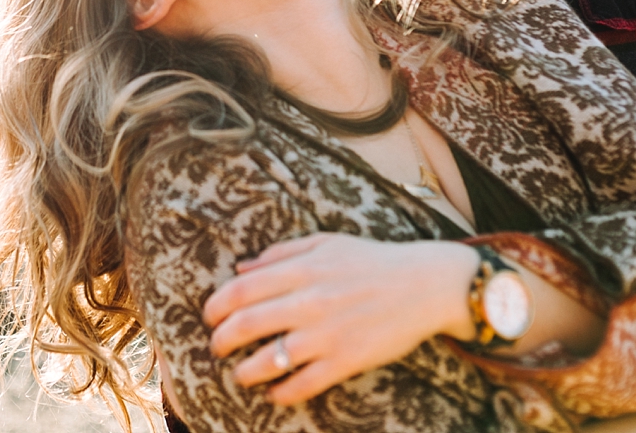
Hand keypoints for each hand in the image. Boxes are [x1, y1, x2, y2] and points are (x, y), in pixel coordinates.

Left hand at [201, 233, 476, 405]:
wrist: (426, 284)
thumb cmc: (372, 260)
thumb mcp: (326, 243)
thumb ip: (281, 253)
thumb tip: (241, 267)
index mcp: (302, 268)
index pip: (241, 289)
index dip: (216, 305)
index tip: (209, 315)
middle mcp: (309, 301)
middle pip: (246, 325)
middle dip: (221, 340)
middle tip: (216, 346)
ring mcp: (327, 333)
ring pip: (269, 360)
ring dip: (245, 372)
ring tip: (240, 374)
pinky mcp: (347, 360)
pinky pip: (303, 384)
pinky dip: (281, 393)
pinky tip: (273, 393)